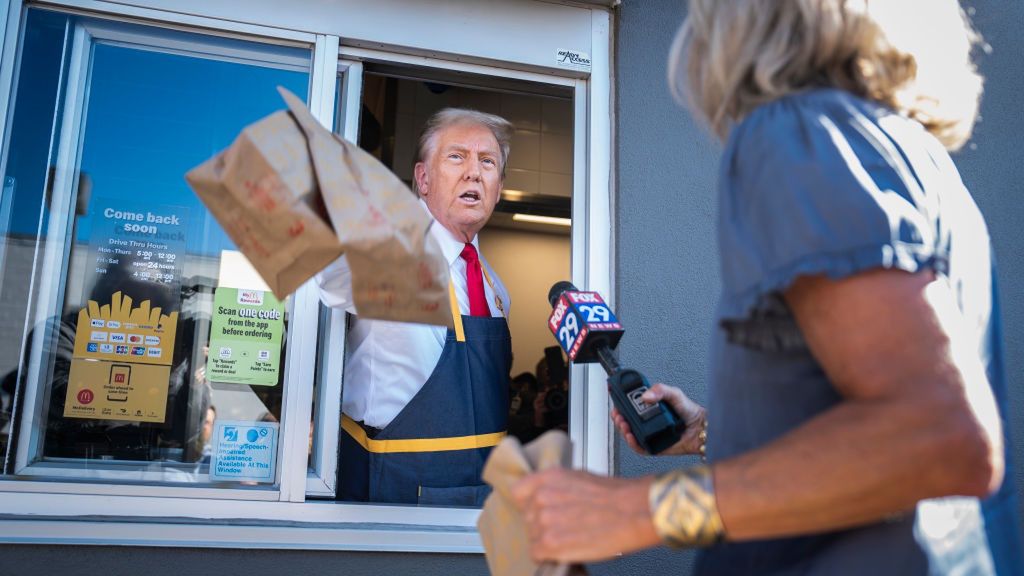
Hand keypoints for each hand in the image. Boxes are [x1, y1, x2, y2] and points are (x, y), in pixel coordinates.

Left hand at [511, 468, 660, 562]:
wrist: (633, 512)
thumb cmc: (616, 495)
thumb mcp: (580, 477)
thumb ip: (557, 486)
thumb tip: (550, 496)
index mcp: (547, 478)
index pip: (519, 493)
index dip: (530, 504)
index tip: (538, 510)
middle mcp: (541, 497)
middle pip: (528, 517)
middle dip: (542, 524)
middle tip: (564, 526)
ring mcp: (543, 521)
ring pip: (533, 536)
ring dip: (547, 540)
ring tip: (571, 537)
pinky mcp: (550, 543)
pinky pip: (537, 553)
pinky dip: (549, 555)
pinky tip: (566, 550)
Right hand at [611, 383, 704, 455]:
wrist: (701, 428)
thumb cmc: (690, 411)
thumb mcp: (674, 393)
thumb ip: (660, 390)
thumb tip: (645, 396)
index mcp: (651, 408)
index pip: (630, 406)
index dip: (621, 405)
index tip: (616, 401)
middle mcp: (649, 421)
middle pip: (626, 421)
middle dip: (618, 418)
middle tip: (618, 414)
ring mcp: (651, 434)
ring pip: (630, 434)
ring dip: (623, 429)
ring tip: (624, 424)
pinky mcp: (655, 447)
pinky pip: (640, 447)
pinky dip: (633, 443)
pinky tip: (631, 436)